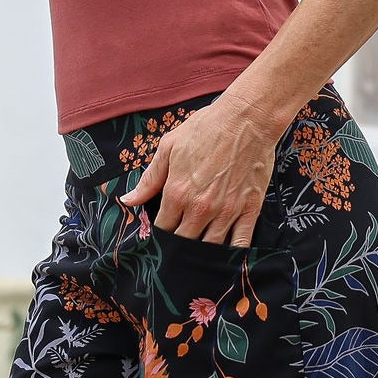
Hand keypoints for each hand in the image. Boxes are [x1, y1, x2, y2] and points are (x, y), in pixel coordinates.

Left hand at [119, 97, 278, 247]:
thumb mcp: (169, 146)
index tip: (158, 236)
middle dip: (177, 247)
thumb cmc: (207, 127)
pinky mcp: (249, 210)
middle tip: (175, 248)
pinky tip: (225, 259)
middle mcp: (200, 208)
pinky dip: (232, 256)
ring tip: (196, 255)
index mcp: (177, 192)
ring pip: (209, 248)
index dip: (158, 235)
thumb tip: (128, 200)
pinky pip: (240, 244)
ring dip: (201, 253)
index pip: (161, 229)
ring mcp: (226, 211)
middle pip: (183, 243)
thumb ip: (150, 178)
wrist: (247, 118)